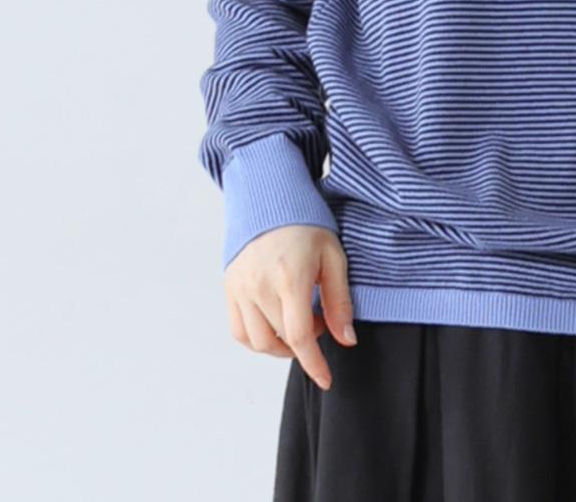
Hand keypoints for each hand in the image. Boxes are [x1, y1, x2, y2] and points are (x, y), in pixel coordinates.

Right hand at [223, 224, 357, 390]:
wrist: (269, 195)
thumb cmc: (306, 221)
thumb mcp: (333, 255)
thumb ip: (339, 300)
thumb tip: (346, 340)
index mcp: (289, 277)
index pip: (300, 336)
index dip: (315, 363)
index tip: (327, 379)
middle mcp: (259, 286)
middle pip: (281, 340)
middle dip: (305, 344)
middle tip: (320, 321)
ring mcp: (240, 288)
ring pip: (258, 341)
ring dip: (281, 346)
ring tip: (298, 324)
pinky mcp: (229, 287)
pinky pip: (239, 330)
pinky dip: (257, 338)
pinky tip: (275, 325)